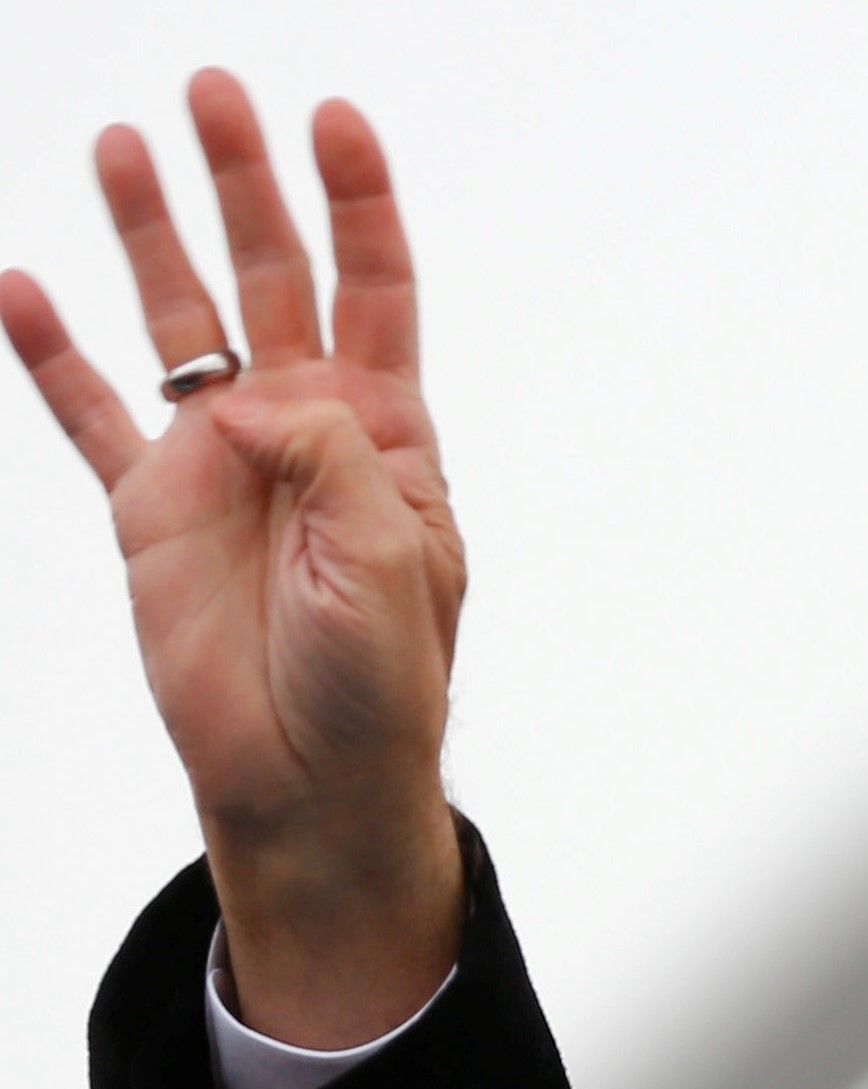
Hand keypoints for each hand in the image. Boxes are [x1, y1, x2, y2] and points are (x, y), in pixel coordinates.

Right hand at [3, 70, 464, 1046]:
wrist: (312, 778)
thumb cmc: (380, 682)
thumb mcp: (389, 560)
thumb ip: (335, 459)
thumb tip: (257, 395)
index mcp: (387, 438)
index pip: (375, 292)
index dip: (358, 206)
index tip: (334, 121)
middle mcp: (303, 432)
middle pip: (270, 278)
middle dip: (245, 184)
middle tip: (214, 90)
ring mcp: (220, 464)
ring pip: (177, 324)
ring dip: (150, 235)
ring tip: (124, 143)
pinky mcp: (147, 511)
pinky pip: (90, 414)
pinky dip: (52, 354)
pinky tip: (20, 286)